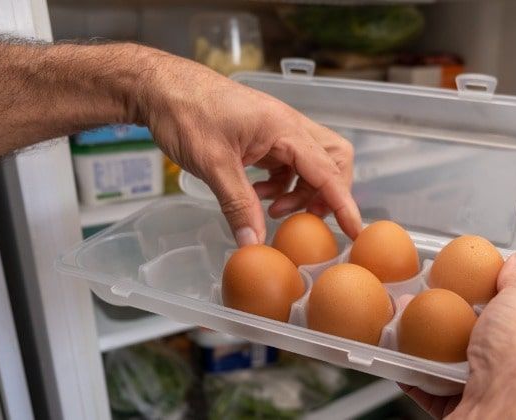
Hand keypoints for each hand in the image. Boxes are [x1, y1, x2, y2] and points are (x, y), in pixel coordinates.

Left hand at [132, 47, 361, 245]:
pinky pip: (288, 164)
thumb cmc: (186, 113)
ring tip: (271, 210)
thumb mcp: (213, 165)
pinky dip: (282, 184)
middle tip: (305, 217)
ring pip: (312, 164)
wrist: (159, 86)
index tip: (356, 230)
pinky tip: (257, 194)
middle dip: (327, 193)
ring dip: (301, 191)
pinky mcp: (263, 136)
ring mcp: (277, 130)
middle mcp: (289, 126)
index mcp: (285, 129)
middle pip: (334, 160)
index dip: (344, 203)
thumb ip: (238, 206)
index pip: (327, 171)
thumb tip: (254, 244)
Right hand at [402, 252, 515, 418]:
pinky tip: (402, 353)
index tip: (473, 275)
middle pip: (489, 329)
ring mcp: (503, 389)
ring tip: (406, 319)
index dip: (503, 286)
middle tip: (431, 295)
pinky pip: (436, 385)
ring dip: (428, 340)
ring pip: (458, 357)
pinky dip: (416, 370)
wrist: (509, 415)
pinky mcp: (471, 408)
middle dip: (456, 312)